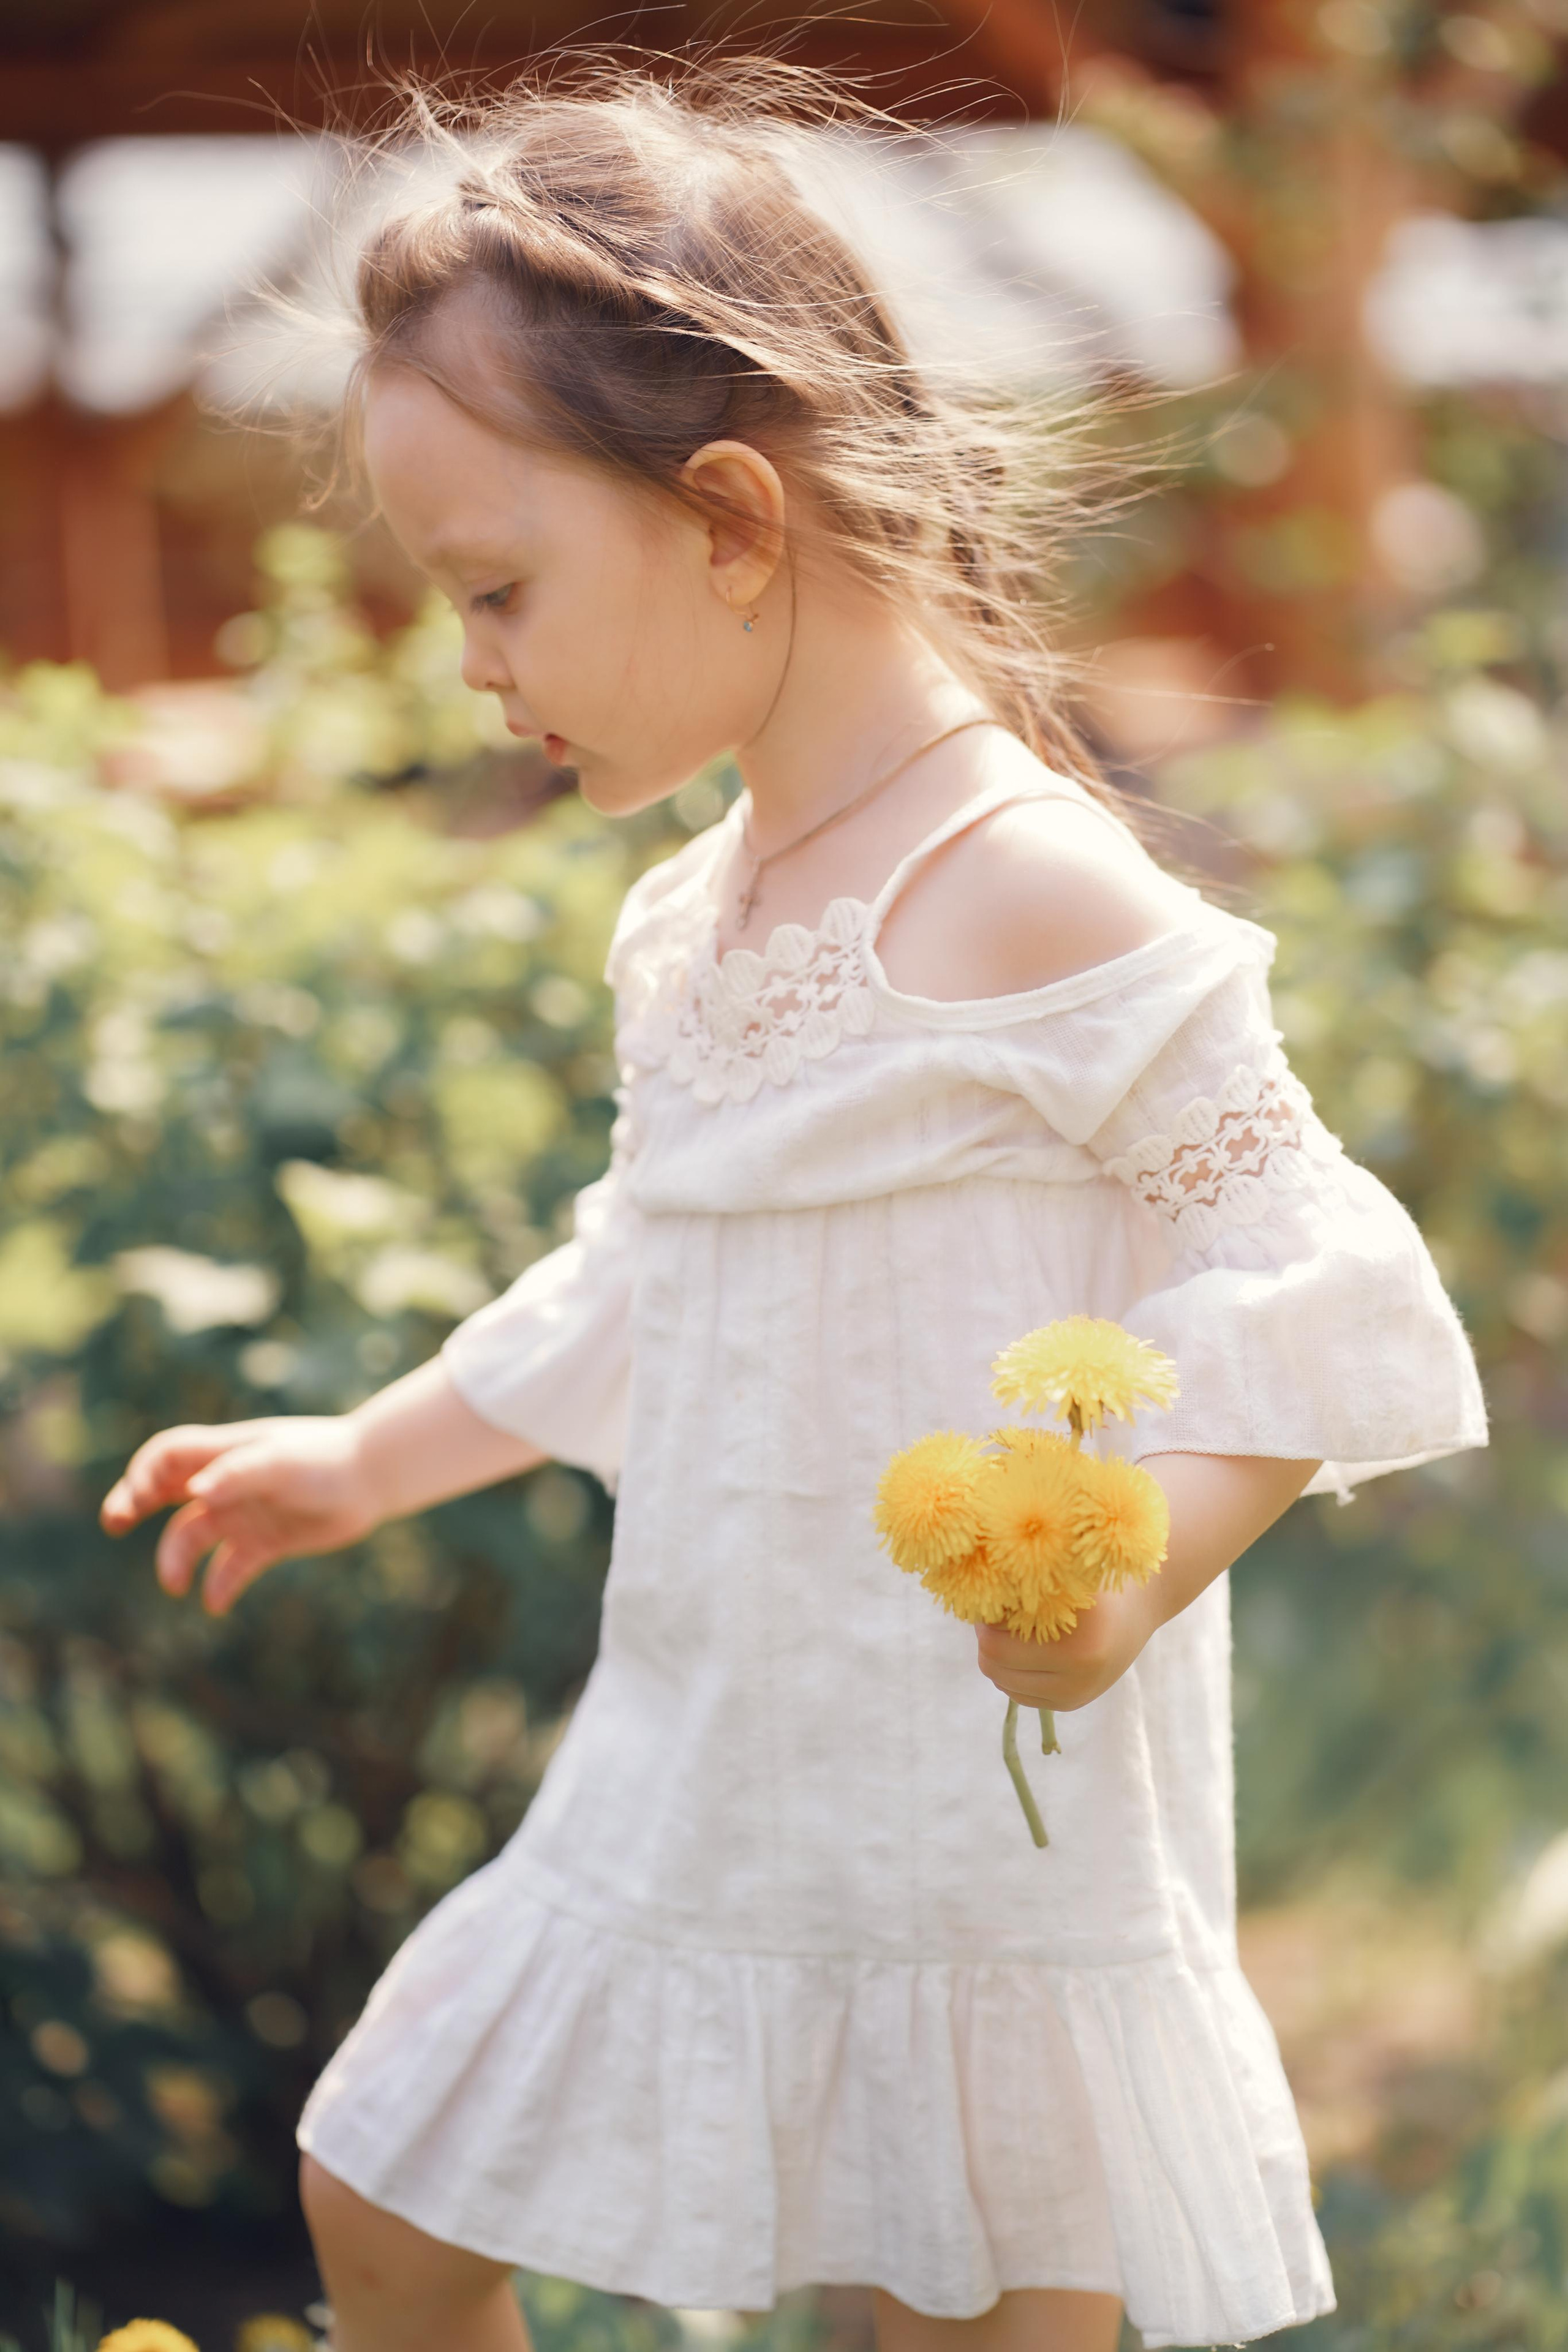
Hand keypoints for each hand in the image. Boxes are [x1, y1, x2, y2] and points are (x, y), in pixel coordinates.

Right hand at [100, 1417, 381, 1616]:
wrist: (374, 1477)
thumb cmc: (325, 1460)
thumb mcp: (280, 1463)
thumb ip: (237, 1474)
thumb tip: (195, 1493)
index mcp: (224, 1453)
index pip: (166, 1456)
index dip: (142, 1473)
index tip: (138, 1501)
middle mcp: (227, 1483)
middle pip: (164, 1491)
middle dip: (133, 1504)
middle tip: (115, 1523)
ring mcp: (245, 1512)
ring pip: (193, 1536)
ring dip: (177, 1559)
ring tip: (177, 1584)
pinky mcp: (266, 1541)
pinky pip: (231, 1568)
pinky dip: (219, 1585)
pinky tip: (215, 1603)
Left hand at [975, 1581, 1159, 1711]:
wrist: (1141, 1605)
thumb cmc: (1091, 1580)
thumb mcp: (1061, 1576)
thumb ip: (1021, 1587)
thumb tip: (968, 1598)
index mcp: (1077, 1642)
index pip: (995, 1643)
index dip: (984, 1618)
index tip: (990, 1596)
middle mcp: (1079, 1675)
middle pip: (993, 1665)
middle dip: (987, 1637)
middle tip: (995, 1613)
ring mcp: (1077, 1694)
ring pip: (1002, 1682)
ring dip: (998, 1655)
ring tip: (1013, 1628)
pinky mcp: (1073, 1704)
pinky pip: (1018, 1693)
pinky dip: (1012, 1671)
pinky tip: (1027, 1647)